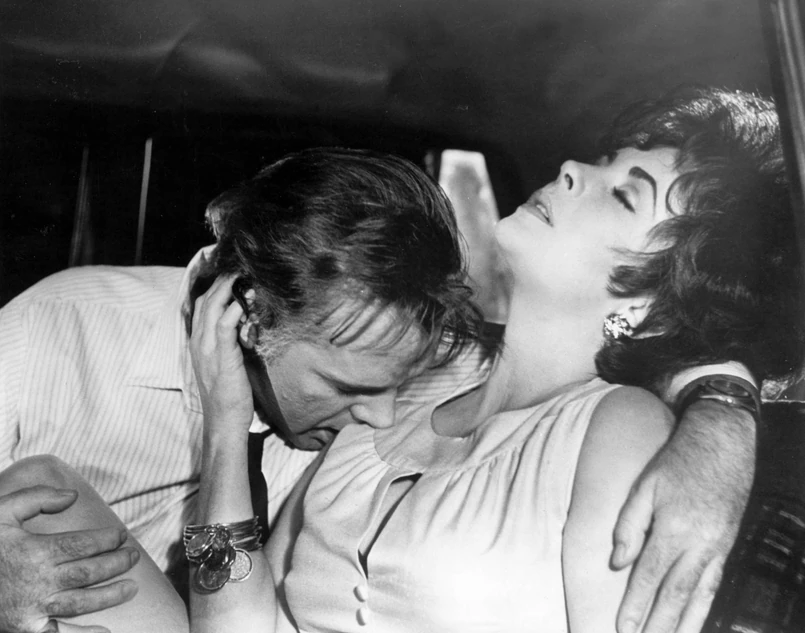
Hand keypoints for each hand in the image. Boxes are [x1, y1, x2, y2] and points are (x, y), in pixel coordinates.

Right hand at [0, 486, 138, 632]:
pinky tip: (104, 632)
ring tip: (132, 587)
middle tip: (134, 556)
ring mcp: (32, 609)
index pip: (83, 545)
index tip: (121, 535)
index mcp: (34, 552)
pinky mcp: (24, 630)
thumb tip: (72, 496)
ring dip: (111, 595)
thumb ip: (37, 498)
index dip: (107, 539)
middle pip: (89, 572)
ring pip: (82, 602)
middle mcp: (38, 582)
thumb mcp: (2, 512)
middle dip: (117, 563)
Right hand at [190, 274, 254, 434]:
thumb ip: (231, 343)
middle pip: (206, 300)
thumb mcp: (227, 363)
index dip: (215, 287)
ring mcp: (207, 348)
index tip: (232, 274)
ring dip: (229, 289)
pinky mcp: (221, 356)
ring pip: (213, 308)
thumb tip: (248, 324)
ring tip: (244, 277)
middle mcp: (199, 342)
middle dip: (223, 281)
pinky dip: (234, 310)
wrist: (224, 421)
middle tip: (241, 268)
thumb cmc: (230, 395)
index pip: (202, 304)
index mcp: (198, 342)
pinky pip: (224, 326)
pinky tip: (244, 301)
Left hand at [611, 401, 754, 632]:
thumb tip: (618, 563)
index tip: (622, 628)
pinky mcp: (727, 545)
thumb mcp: (646, 485)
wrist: (723, 442)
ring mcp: (717, 547)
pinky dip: (704, 607)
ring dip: (683, 625)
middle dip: (657, 624)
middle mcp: (699, 544)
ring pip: (699, 596)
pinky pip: (715, 584)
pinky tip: (695, 621)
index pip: (649, 577)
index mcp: (673, 528)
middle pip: (675, 595)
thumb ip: (629, 525)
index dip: (634, 606)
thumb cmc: (678, 460)